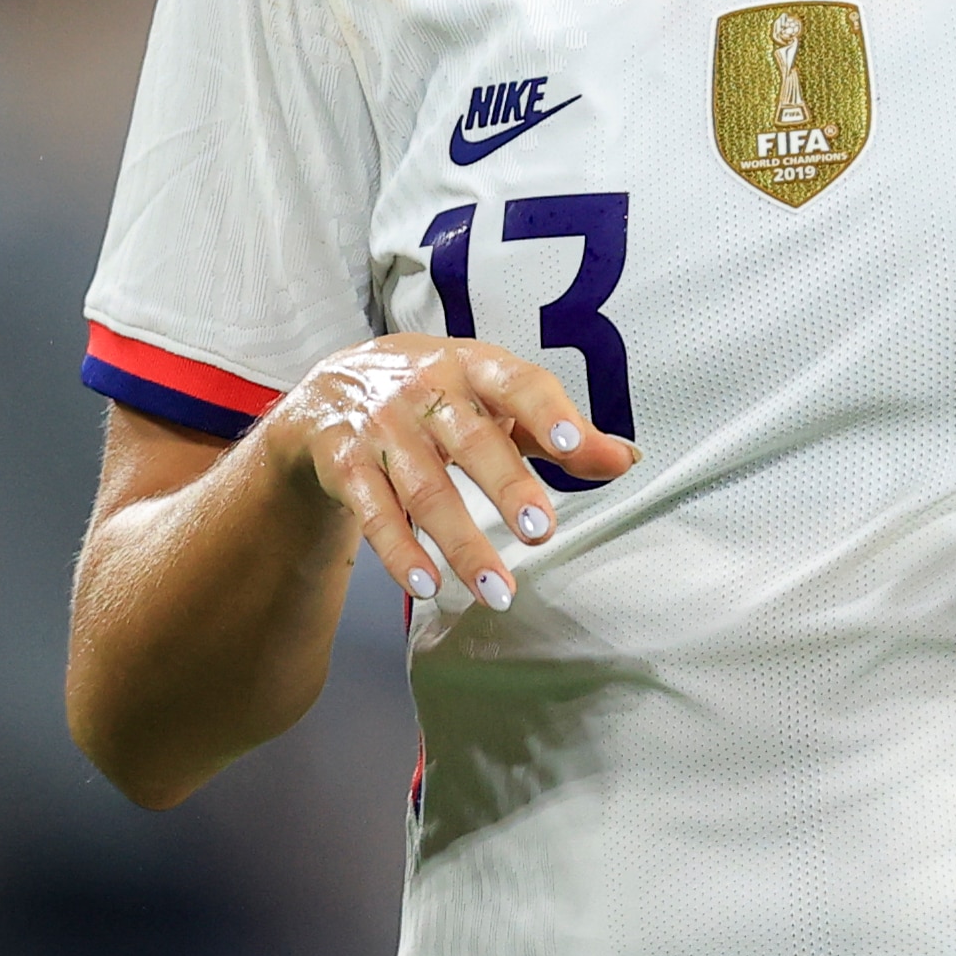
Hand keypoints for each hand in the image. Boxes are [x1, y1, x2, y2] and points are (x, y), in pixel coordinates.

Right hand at [263, 336, 637, 609]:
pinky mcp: (345, 464)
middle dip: (507, 487)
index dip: (547, 414)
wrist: (331, 388)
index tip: (573, 447)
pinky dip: (400, 553)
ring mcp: (381, 427)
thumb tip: (624, 458)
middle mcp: (426, 390)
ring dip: (462, 544)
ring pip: (425, 490)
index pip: (518, 384)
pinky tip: (426, 584)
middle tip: (540, 532)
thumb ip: (555, 430)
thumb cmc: (434, 394)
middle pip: (471, 441)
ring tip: (498, 589)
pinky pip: (374, 513)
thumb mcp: (492, 398)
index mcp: (474, 366)